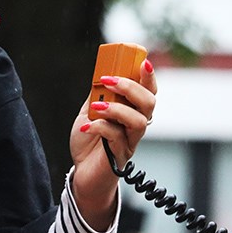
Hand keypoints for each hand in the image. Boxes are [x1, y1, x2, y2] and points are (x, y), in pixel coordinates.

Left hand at [69, 59, 157, 229]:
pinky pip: (116, 138)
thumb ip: (98, 95)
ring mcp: (130, 141)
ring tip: (96, 107)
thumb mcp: (90, 111)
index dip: (149, 76)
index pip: (148, 91)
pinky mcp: (120, 155)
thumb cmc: (89, 141)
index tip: (143, 60)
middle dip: (131, 87)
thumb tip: (101, 72)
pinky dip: (100, 127)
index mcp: (132, 111)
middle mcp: (136, 126)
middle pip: (149, 103)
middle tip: (108, 80)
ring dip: (117, 109)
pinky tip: (87, 127)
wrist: (82, 172)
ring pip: (138, 121)